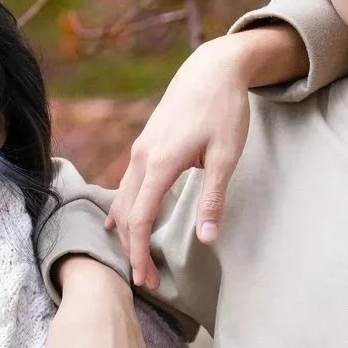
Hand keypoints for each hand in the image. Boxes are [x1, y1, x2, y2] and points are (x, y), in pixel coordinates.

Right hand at [108, 30, 296, 287]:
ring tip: (137, 257)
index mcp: (161, 163)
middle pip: (126, 214)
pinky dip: (124, 209)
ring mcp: (140, 149)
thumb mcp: (226, 156)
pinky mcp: (145, 143)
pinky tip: (121, 221)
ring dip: (127, 231)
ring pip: (122, 198)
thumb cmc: (224, 109)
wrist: (212, 67)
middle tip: (147, 280)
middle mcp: (142, 157)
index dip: (140, 253)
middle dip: (133, 250)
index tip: (147, 279)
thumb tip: (206, 239)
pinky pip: (126, 184)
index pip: (140, 219)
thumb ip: (213, 199)